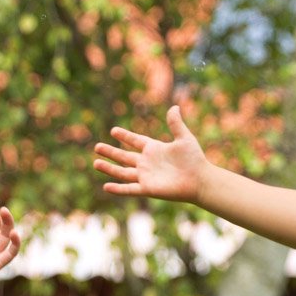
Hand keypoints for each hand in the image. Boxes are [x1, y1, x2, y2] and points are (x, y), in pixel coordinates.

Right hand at [94, 105, 208, 202]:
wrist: (200, 180)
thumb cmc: (194, 159)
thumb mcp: (184, 138)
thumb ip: (175, 124)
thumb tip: (174, 107)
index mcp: (154, 149)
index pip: (135, 141)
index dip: (125, 137)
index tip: (113, 131)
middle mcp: (147, 163)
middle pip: (124, 157)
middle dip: (110, 152)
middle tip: (97, 147)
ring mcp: (146, 176)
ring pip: (123, 172)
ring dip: (109, 168)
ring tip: (96, 163)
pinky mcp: (147, 189)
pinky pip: (130, 189)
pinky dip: (118, 188)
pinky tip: (106, 186)